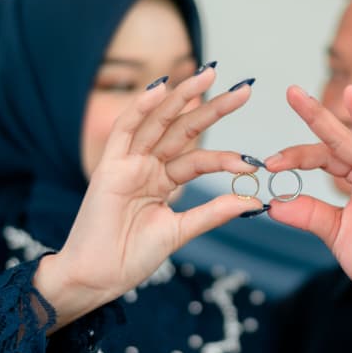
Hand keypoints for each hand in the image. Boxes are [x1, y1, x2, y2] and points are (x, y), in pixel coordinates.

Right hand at [36, 69, 260, 325]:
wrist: (97, 278)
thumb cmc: (131, 258)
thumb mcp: (180, 232)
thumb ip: (213, 212)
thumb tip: (253, 200)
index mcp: (162, 182)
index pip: (199, 159)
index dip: (226, 156)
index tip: (254, 161)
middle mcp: (146, 167)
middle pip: (184, 130)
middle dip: (212, 108)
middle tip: (244, 89)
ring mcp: (127, 164)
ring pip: (159, 122)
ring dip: (182, 97)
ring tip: (209, 75)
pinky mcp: (109, 167)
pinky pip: (125, 131)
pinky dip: (141, 108)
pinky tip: (161, 89)